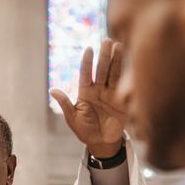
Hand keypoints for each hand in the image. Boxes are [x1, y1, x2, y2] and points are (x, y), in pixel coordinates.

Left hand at [50, 39, 125, 157]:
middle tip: (107, 41)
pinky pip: (125, 86)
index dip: (87, 62)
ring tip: (119, 46)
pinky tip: (132, 63)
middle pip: (102, 69)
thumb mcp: (73, 119)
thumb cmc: (85, 131)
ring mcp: (112, 94)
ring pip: (114, 73)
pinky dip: (128, 75)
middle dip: (104, 55)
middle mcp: (99, 89)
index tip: (89, 49)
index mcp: (86, 92)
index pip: (86, 73)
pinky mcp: (123, 100)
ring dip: (117, 60)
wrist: (102, 143)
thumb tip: (52, 90)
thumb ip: (65, 104)